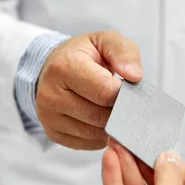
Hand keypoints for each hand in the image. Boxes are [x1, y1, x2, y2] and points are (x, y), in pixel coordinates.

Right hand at [36, 31, 141, 149]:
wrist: (52, 68)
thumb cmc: (82, 55)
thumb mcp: (104, 41)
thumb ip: (124, 52)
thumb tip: (134, 76)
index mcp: (64, 67)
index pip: (105, 92)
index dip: (123, 92)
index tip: (125, 87)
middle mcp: (51, 95)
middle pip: (101, 116)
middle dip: (118, 110)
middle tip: (122, 99)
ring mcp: (50, 118)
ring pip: (96, 133)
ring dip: (111, 124)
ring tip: (111, 107)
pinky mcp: (54, 134)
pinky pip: (88, 144)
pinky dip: (100, 134)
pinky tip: (100, 118)